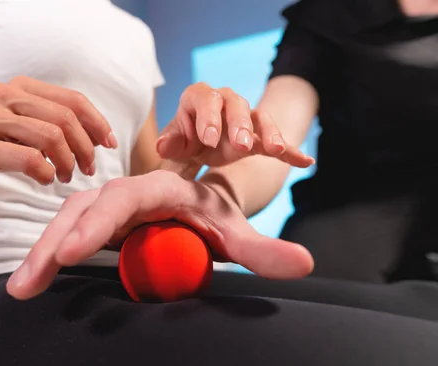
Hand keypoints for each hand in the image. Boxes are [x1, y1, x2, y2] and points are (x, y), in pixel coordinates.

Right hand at [0, 76, 116, 190]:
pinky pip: (29, 159)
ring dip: (67, 162)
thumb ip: (59, 125)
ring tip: (66, 176)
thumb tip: (101, 137)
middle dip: (85, 148)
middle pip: (66, 118)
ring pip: (51, 137)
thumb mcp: (27, 127)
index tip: (110, 144)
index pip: (73, 99)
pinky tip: (45, 179)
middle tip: (88, 169)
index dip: (97, 122)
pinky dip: (46, 172)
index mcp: (22, 86)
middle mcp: (5, 95)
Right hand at [6, 170, 313, 298]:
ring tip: (19, 290)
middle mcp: (126, 192)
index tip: (71, 253)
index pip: (122, 198)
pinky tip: (28, 282)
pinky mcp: (97, 221)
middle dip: (53, 244)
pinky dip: (46, 255)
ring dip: (41, 253)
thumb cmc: (216, 214)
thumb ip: (265, 249)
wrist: (201, 202)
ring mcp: (107, 206)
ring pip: (66, 221)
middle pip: (82, 210)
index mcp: (158, 188)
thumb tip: (305, 262)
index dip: (96, 223)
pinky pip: (66, 233)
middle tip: (28, 285)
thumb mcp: (238, 232)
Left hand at [156, 83, 314, 167]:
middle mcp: (225, 102)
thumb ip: (170, 143)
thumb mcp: (174, 143)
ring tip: (275, 150)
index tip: (208, 140)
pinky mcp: (260, 136)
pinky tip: (306, 162)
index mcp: (199, 98)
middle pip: (236, 106)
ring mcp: (245, 118)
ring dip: (268, 133)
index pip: (205, 100)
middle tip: (241, 144)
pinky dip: (291, 151)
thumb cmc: (184, 139)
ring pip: (260, 119)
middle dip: (240, 124)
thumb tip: (163, 146)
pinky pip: (277, 141)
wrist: (198, 144)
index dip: (208, 118)